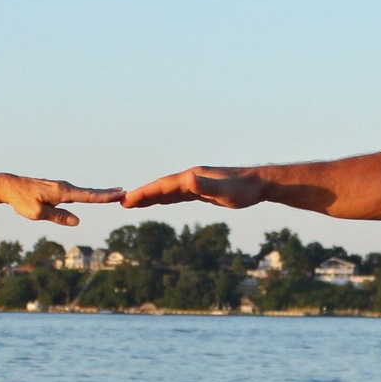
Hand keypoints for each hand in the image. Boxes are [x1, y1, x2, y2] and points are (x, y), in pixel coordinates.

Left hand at [0, 177, 124, 226]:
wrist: (9, 186)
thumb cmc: (22, 201)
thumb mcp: (38, 213)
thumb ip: (58, 217)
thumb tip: (77, 221)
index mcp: (61, 193)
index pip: (87, 196)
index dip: (104, 196)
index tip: (119, 194)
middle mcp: (64, 187)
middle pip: (89, 192)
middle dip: (107, 193)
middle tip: (124, 192)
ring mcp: (61, 187)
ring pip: (84, 191)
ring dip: (100, 192)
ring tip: (115, 192)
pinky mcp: (57, 189)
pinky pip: (76, 192)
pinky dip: (88, 193)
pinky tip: (92, 195)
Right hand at [123, 167, 265, 209]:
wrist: (259, 184)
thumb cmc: (243, 189)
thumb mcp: (225, 190)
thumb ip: (206, 185)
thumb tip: (188, 179)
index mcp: (191, 178)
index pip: (163, 185)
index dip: (144, 193)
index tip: (127, 199)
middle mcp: (191, 178)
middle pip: (161, 187)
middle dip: (142, 195)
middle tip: (121, 203)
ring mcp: (195, 183)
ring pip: (168, 191)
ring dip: (151, 196)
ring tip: (133, 203)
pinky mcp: (202, 190)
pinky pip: (178, 195)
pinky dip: (166, 198)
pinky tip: (161, 201)